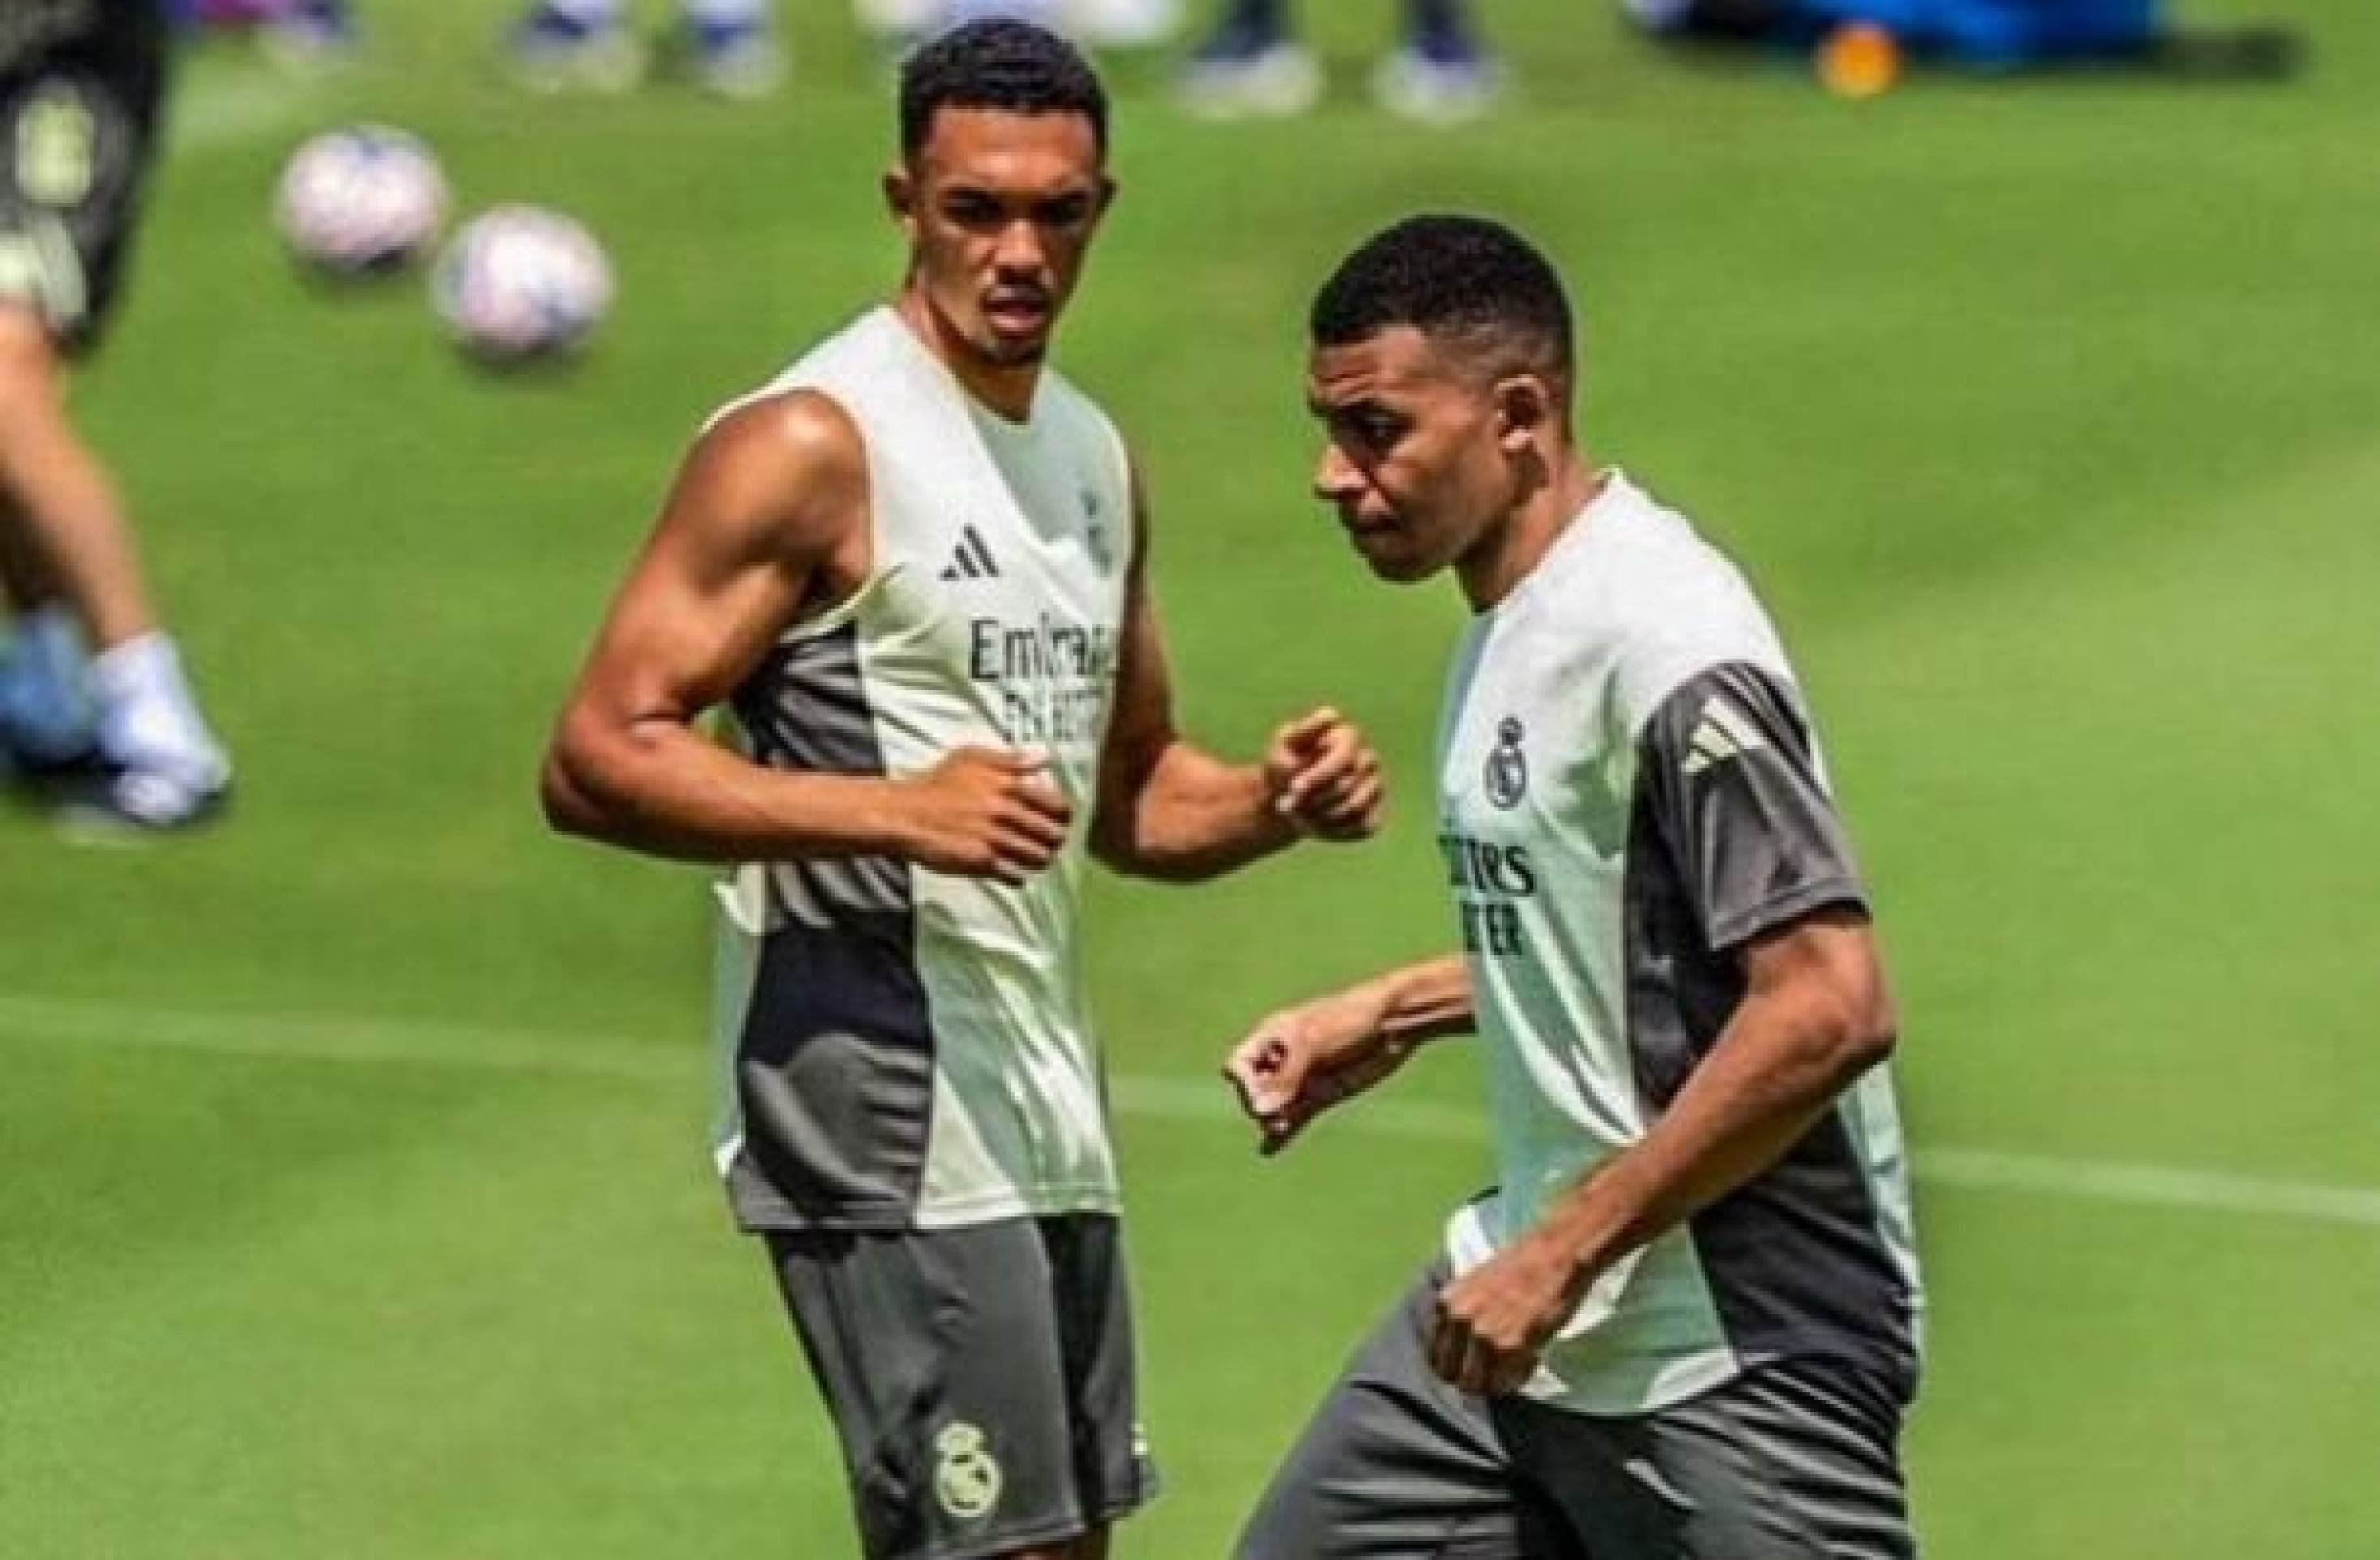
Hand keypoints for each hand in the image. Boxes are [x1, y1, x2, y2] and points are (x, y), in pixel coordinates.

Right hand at [893, 746, 1072, 884]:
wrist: (904, 815)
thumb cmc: (937, 784)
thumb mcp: (972, 758)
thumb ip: (1012, 759)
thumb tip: (1045, 758)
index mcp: (1009, 785)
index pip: (1058, 806)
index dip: (1063, 816)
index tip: (1058, 820)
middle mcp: (1006, 813)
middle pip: (1053, 835)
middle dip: (1054, 840)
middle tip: (1047, 842)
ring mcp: (995, 839)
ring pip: (1038, 858)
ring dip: (1039, 859)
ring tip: (1031, 857)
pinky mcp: (982, 863)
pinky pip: (1015, 875)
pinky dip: (1018, 875)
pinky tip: (1012, 871)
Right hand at [1222, 985, 1410, 1154]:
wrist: (1392, 1024)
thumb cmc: (1348, 1020)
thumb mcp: (1313, 1044)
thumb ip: (1285, 1078)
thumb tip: (1260, 1111)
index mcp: (1272, 1037)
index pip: (1239, 1066)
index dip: (1243, 1084)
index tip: (1262, 1094)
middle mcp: (1283, 1060)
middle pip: (1254, 1091)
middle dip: (1260, 1106)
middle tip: (1277, 1119)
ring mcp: (1303, 1079)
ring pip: (1275, 1108)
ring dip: (1272, 1122)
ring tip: (1280, 1129)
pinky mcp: (1322, 1095)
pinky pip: (1296, 1118)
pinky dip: (1283, 1134)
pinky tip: (1268, 1150)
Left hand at [1263, 707, 1383, 841]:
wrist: (1287, 798)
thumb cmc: (1284, 766)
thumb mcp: (1280, 748)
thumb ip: (1302, 735)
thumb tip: (1330, 718)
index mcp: (1348, 737)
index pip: (1344, 758)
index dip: (1319, 776)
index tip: (1294, 788)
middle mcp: (1367, 760)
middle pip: (1347, 786)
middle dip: (1313, 800)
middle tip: (1286, 806)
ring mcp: (1375, 787)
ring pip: (1356, 808)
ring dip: (1322, 817)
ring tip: (1297, 817)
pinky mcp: (1374, 814)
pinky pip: (1362, 827)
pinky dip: (1334, 831)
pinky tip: (1314, 827)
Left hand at [1428, 1235, 1579, 1396]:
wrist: (1554, 1254)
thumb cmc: (1519, 1268)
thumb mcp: (1472, 1285)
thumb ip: (1458, 1315)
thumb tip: (1452, 1352)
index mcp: (1446, 1303)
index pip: (1435, 1357)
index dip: (1453, 1367)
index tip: (1471, 1367)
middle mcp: (1459, 1320)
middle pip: (1450, 1376)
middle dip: (1471, 1378)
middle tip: (1494, 1372)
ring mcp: (1483, 1334)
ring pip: (1475, 1385)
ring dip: (1494, 1382)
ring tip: (1515, 1365)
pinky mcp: (1510, 1345)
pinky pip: (1504, 1383)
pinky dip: (1517, 1378)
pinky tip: (1532, 1358)